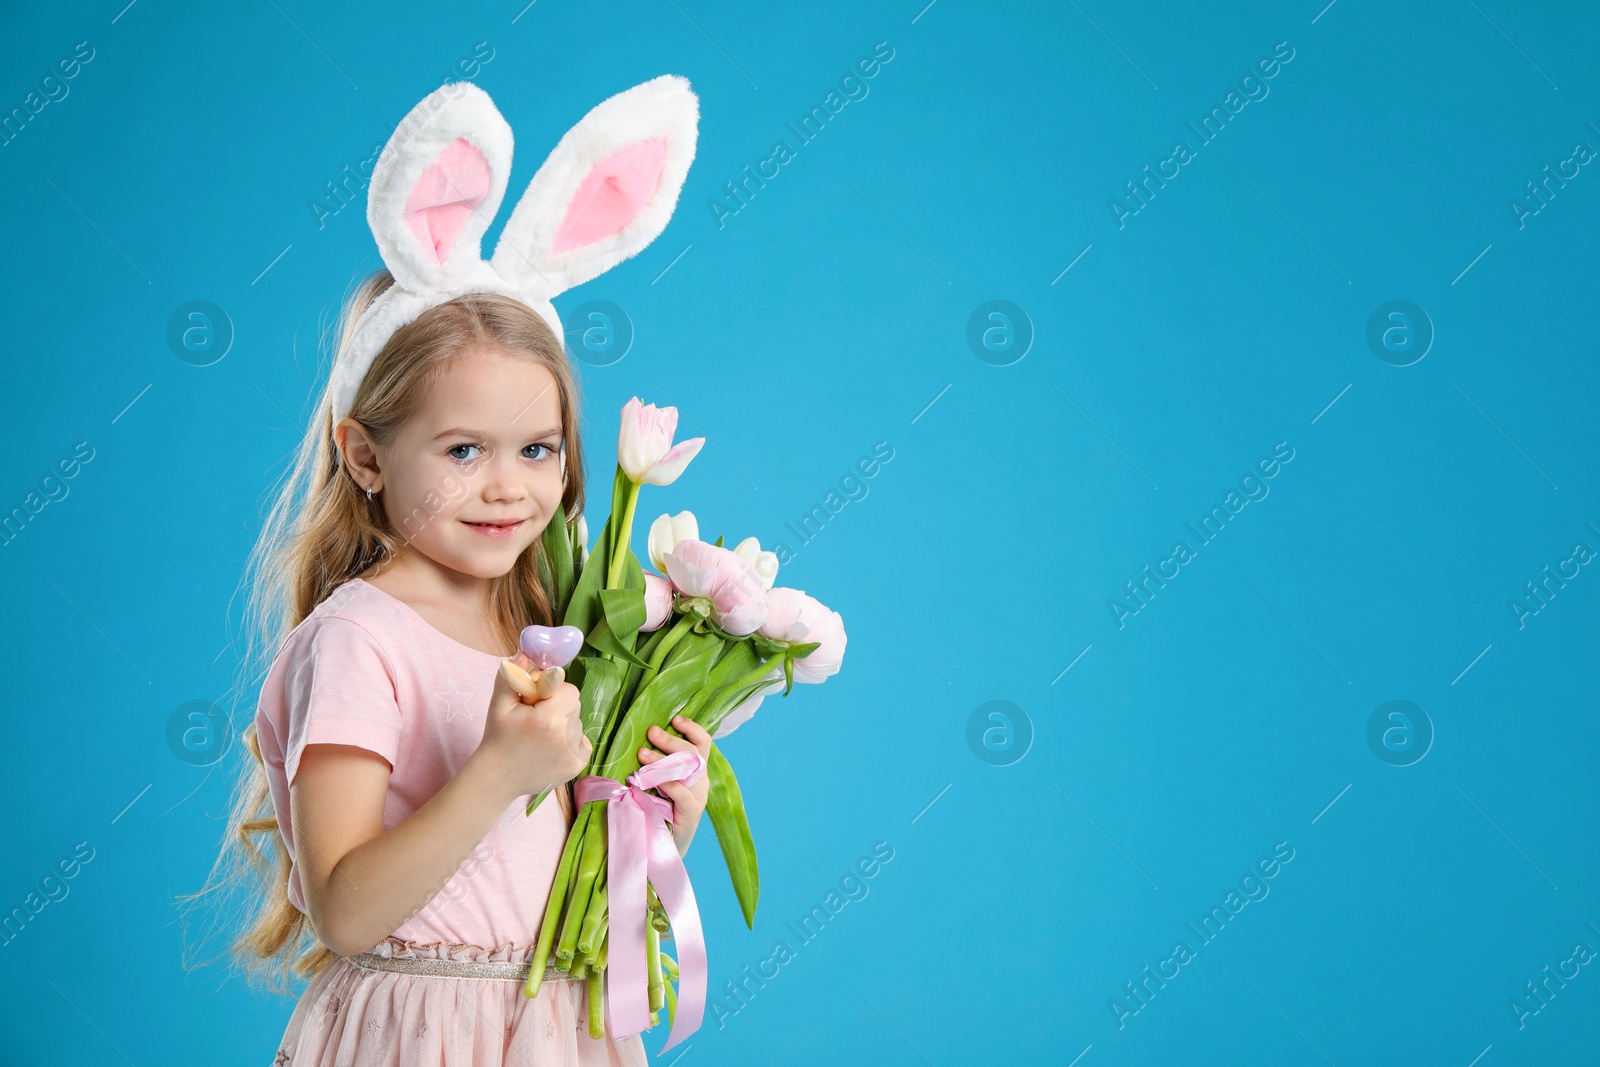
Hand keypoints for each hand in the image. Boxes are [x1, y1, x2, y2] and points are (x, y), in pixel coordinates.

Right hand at [474, 652, 591, 802]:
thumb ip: (513, 675)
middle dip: (558, 705)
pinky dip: (569, 740)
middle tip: (535, 719)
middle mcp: (566, 736)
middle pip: (574, 704)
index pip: (569, 689)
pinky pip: (582, 740)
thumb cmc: (498, 737)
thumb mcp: (499, 703)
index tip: (535, 703)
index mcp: (549, 718)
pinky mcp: (578, 765)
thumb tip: (525, 653)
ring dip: (562, 723)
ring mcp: (574, 753)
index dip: (551, 692)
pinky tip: (550, 748)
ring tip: (540, 737)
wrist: (498, 777)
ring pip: (577, 722)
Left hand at [639, 715, 711, 857]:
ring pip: (686, 771)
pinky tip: (651, 780)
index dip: (692, 728)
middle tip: (651, 732)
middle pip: (693, 752)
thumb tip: (641, 740)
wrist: (664, 846)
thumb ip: (659, 763)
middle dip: (671, 739)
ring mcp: (698, 797)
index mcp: (696, 770)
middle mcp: (701, 780)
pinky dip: (667, 783)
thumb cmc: (659, 808)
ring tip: (641, 754)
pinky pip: (682, 793)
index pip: (702, 743)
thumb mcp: (661, 781)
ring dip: (662, 760)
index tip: (675, 718)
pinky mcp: (691, 813)